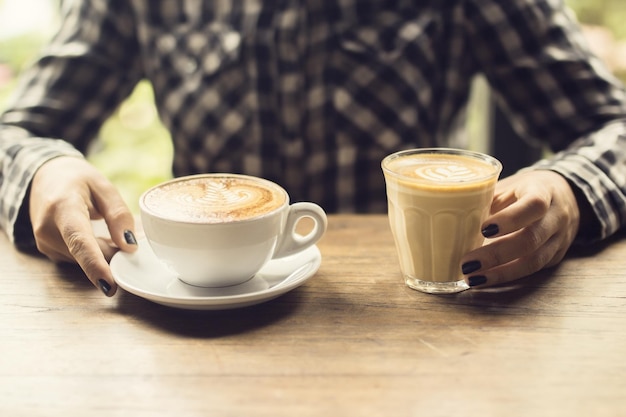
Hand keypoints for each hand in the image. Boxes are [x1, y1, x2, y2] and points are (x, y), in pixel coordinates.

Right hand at [29, 156, 137, 295]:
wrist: (44, 176)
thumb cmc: (77, 179)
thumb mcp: (104, 187)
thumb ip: (118, 215)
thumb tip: (129, 246)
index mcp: (63, 208)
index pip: (80, 241)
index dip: (95, 265)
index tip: (109, 285)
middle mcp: (48, 230)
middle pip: (89, 254)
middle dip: (113, 252)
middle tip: (127, 236)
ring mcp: (45, 243)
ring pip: (85, 260)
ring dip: (103, 250)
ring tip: (102, 225)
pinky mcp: (48, 251)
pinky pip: (79, 259)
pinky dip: (93, 251)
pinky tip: (93, 233)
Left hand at [460, 170, 580, 287]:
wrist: (566, 195)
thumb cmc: (525, 189)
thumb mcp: (509, 185)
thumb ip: (486, 198)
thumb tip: (450, 214)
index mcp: (544, 191)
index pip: (534, 205)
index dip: (510, 219)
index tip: (483, 229)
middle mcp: (556, 217)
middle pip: (531, 240)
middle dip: (497, 255)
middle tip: (467, 263)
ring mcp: (559, 239)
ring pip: (533, 262)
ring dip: (500, 273)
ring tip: (472, 278)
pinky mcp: (555, 257)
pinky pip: (532, 270)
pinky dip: (507, 276)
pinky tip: (484, 279)